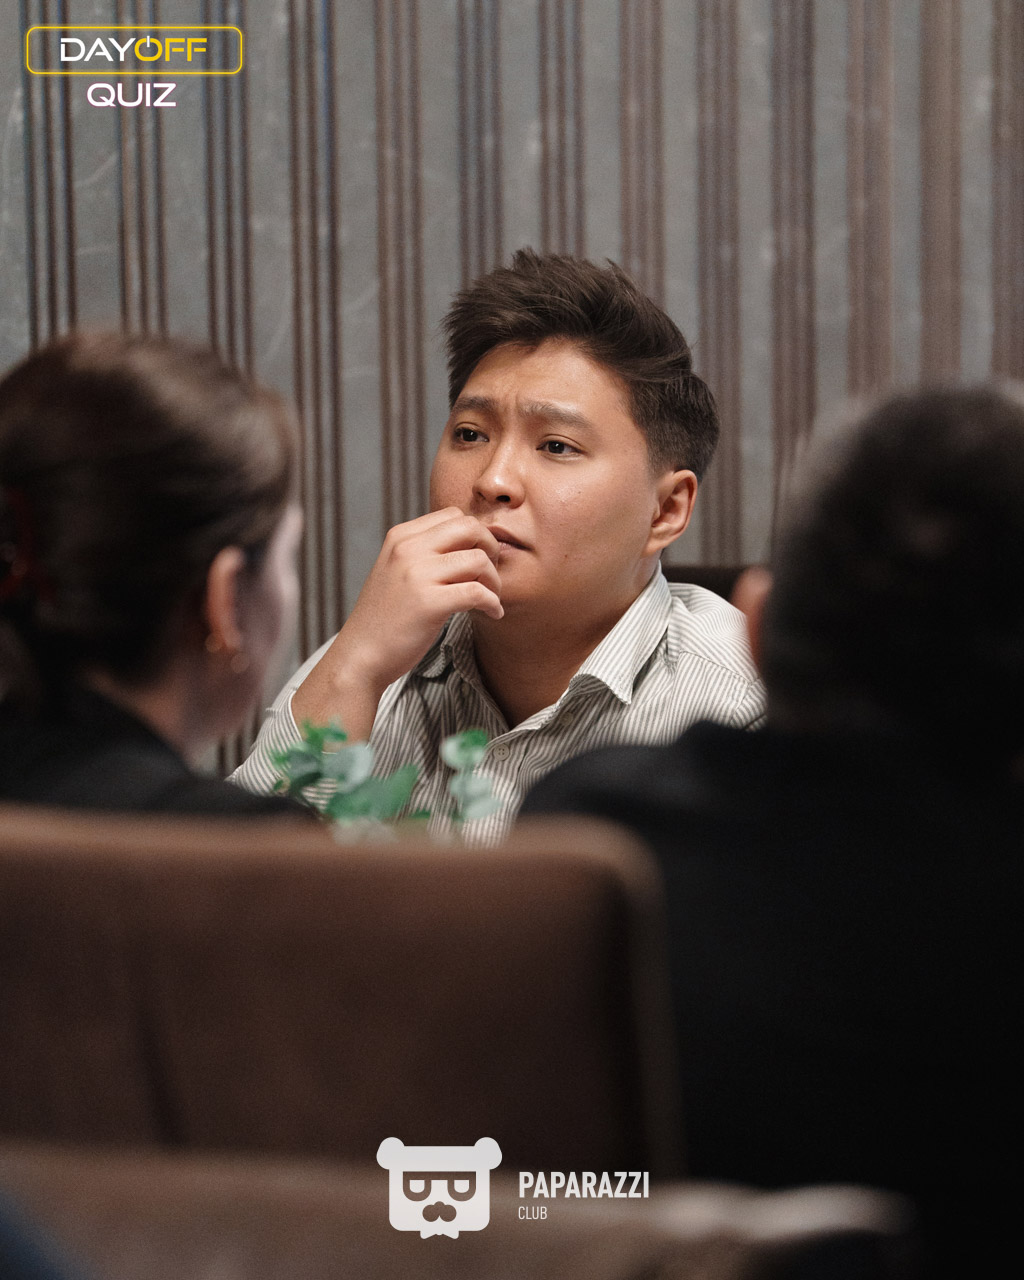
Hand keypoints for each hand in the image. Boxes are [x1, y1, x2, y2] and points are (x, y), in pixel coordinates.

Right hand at [338, 507, 503, 687]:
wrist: (360, 655)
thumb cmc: (385, 618)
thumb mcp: (396, 571)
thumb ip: (424, 553)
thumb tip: (470, 544)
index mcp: (401, 538)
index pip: (454, 516)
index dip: (475, 536)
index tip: (478, 560)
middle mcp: (407, 549)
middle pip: (470, 528)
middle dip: (491, 549)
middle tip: (489, 575)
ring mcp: (417, 575)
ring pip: (479, 559)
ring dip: (494, 581)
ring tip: (490, 599)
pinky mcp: (429, 603)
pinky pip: (478, 592)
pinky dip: (493, 603)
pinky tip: (492, 613)